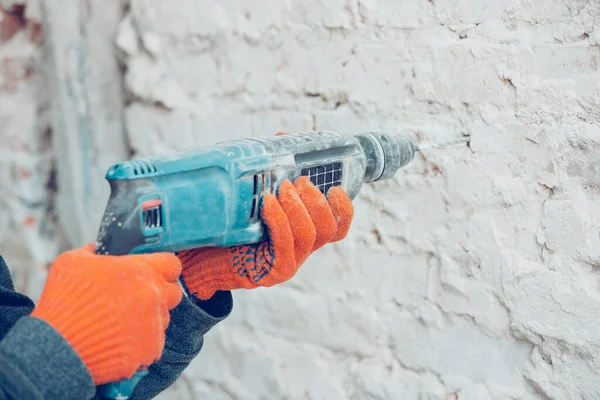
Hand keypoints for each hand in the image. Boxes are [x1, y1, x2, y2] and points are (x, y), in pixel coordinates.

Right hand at [30, 244, 182, 384]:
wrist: (57, 349)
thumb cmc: (63, 302)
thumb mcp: (72, 261)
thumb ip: (95, 250)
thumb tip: (101, 247)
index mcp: (140, 271)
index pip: (172, 264)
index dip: (163, 267)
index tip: (152, 272)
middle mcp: (153, 296)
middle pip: (173, 292)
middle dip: (159, 293)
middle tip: (135, 298)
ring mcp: (154, 324)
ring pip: (162, 317)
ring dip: (148, 317)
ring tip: (119, 322)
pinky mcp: (151, 348)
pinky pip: (154, 341)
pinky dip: (141, 341)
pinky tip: (119, 340)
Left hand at [177, 176, 353, 299]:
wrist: (202, 258)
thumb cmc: (230, 225)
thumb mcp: (255, 197)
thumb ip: (273, 172)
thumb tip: (281, 138)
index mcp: (303, 233)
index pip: (338, 226)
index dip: (343, 208)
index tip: (333, 187)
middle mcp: (302, 250)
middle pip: (329, 229)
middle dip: (317, 200)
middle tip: (298, 182)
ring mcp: (290, 263)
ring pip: (309, 235)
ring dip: (297, 207)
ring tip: (280, 189)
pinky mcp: (273, 272)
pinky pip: (285, 245)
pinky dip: (280, 220)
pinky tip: (268, 204)